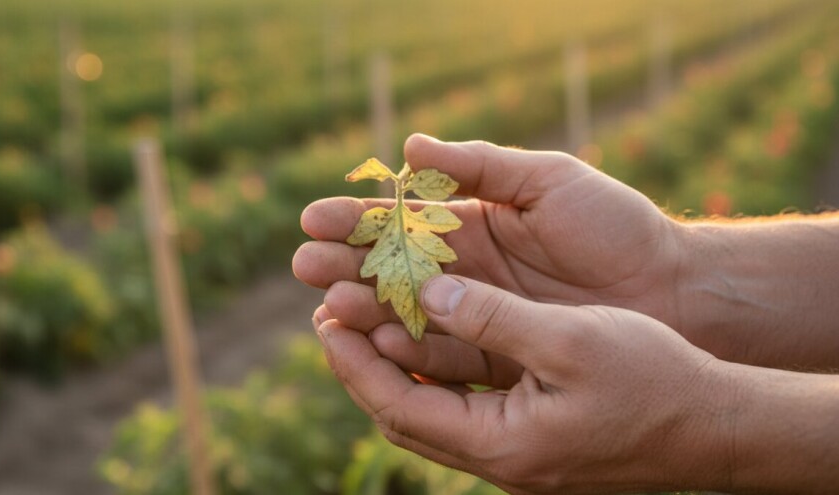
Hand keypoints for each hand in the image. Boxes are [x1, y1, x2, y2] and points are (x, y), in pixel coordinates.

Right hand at [294, 134, 688, 340]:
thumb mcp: (548, 179)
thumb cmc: (615, 225)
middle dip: (346, 266)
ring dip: (367, 310)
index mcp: (473, 223)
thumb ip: (480, 164)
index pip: (402, 221)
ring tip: (328, 306)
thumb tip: (409, 143)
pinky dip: (409, 350)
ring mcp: (480, 314)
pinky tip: (376, 345)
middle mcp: (468, 271)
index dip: (357, 219)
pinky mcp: (498, 355)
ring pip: (410, 314)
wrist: (673, 289)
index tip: (313, 218)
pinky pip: (445, 355)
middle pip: (393, 270)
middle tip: (304, 266)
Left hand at [313, 275, 730, 493]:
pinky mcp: (530, 440)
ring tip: (365, 319)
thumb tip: (431, 291)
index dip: (355, 360)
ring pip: (429, 413)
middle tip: (332, 314)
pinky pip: (461, 409)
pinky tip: (427, 338)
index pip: (398, 406)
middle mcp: (498, 460)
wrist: (715, 425)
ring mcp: (514, 455)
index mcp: (501, 445)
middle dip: (361, 364)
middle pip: (403, 415)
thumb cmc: (653, 380)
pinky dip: (432, 374)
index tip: (325, 316)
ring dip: (393, 367)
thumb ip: (493, 316)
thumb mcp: (570, 340)